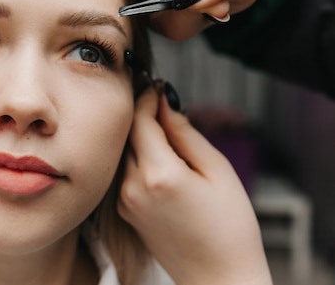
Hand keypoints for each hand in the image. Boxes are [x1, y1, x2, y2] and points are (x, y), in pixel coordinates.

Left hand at [118, 85, 271, 284]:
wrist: (217, 277)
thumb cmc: (228, 227)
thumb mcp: (217, 171)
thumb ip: (186, 133)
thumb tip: (164, 104)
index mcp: (159, 174)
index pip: (140, 120)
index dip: (147, 98)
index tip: (156, 86)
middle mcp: (133, 186)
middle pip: (128, 134)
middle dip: (143, 116)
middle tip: (162, 105)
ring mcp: (124, 200)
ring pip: (125, 152)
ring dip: (140, 138)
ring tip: (167, 139)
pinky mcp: (123, 210)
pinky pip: (125, 172)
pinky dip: (139, 159)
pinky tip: (161, 164)